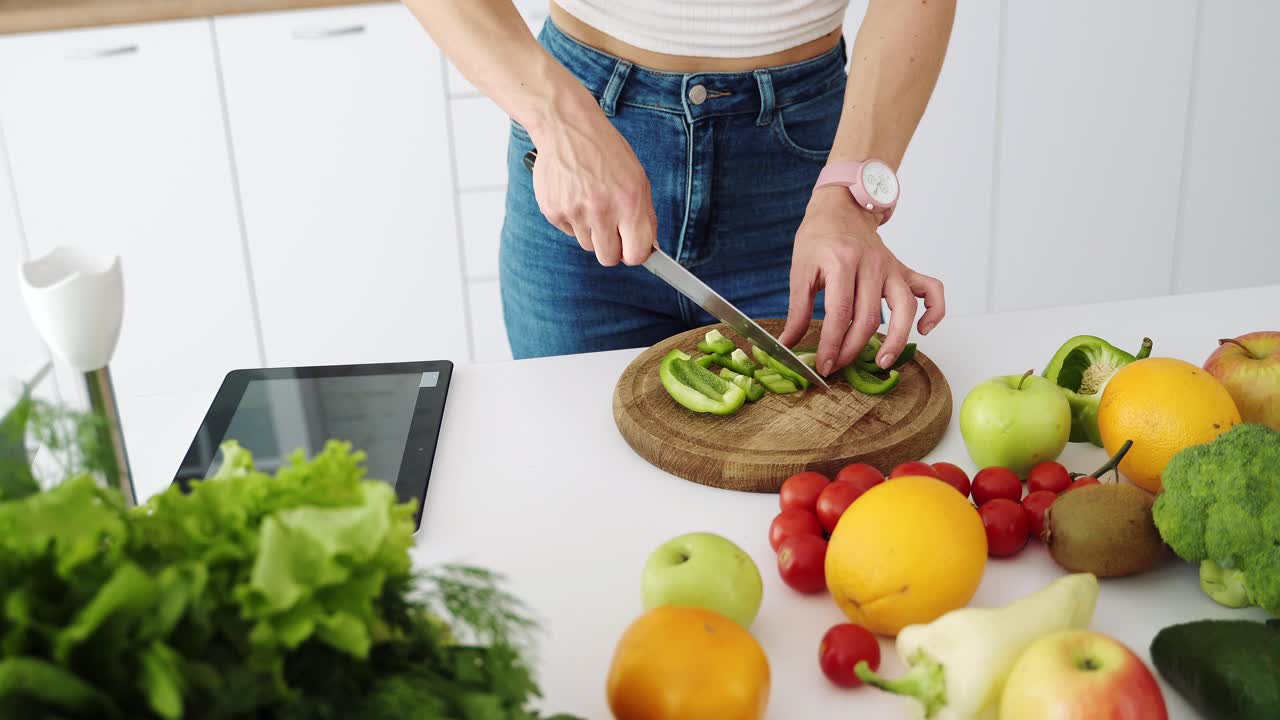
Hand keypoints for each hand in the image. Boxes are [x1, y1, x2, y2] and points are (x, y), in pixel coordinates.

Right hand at [528, 98, 657, 265]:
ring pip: (587, 245)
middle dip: (612, 249)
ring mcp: (574, 212)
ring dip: (591, 231)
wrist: (567, 127)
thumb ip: (644, 214)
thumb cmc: (606, 151)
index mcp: (629, 202)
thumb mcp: (637, 178)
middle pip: (608, 258)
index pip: (635, 254)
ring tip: (591, 202)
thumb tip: (647, 245)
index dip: (634, 254)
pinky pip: (569, 231)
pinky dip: (573, 220)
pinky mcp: (553, 211)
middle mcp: (601, 210)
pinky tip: (575, 195)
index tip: (632, 249)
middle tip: (611, 232)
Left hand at [779, 187, 944, 375]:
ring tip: (883, 362)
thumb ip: (797, 310)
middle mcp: (871, 264)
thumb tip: (787, 344)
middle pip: (869, 317)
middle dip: (853, 349)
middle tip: (839, 366)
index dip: (832, 344)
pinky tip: (924, 330)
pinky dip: (935, 310)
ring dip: (897, 339)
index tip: (824, 365)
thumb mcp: (800, 271)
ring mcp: (891, 267)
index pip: (840, 314)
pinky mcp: (904, 269)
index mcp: (841, 262)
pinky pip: (931, 289)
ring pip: (904, 308)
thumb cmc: (818, 239)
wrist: (840, 208)